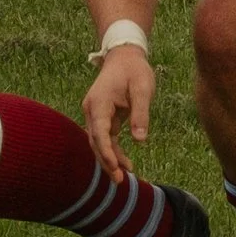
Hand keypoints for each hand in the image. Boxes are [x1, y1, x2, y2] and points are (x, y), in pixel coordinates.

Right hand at [80, 45, 155, 182]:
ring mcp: (95, 113)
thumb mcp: (142, 88)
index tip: (116, 167)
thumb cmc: (134, 70)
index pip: (100, 132)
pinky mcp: (101, 116)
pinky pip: (105, 137)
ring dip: (110, 158)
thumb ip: (141, 113)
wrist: (124, 55)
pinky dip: (113, 150)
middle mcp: (92, 109)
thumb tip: (140, 140)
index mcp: (99, 102)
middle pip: (96, 141)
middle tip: (120, 181)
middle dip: (107, 161)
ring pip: (99, 142)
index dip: (106, 152)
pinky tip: (125, 163)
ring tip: (126, 175)